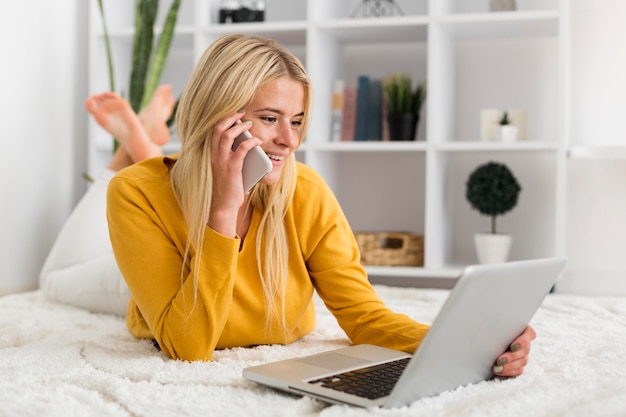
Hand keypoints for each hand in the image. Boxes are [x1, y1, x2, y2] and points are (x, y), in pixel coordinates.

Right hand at [208, 111, 261, 236]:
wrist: (222, 206)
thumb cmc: (227, 188)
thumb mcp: (227, 169)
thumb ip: (232, 156)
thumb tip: (247, 144)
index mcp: (212, 155)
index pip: (214, 131)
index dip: (223, 120)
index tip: (233, 114)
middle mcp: (214, 156)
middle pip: (219, 129)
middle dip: (230, 118)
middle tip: (241, 113)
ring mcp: (222, 162)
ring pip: (227, 136)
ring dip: (240, 127)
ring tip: (249, 124)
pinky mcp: (232, 168)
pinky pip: (241, 150)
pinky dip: (251, 142)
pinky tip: (258, 141)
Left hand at [492, 325, 535, 376]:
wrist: (484, 339)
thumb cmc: (489, 327)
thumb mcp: (492, 324)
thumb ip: (495, 324)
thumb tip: (488, 325)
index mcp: (522, 329)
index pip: (529, 334)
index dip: (522, 341)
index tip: (512, 346)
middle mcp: (525, 342)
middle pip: (525, 350)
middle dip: (512, 356)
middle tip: (500, 360)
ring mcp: (523, 354)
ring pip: (522, 361)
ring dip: (509, 366)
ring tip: (497, 367)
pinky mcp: (518, 364)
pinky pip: (518, 370)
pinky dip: (508, 372)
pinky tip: (499, 371)